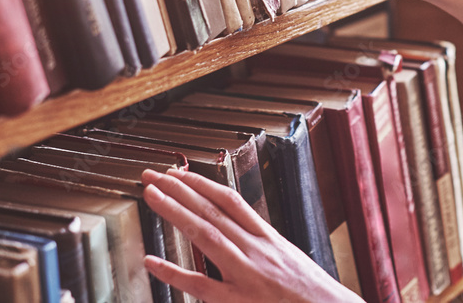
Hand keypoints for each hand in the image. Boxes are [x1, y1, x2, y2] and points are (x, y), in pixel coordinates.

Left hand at [141, 168, 360, 302]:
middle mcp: (256, 249)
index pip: (230, 200)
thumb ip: (262, 243)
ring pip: (205, 235)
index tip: (179, 173)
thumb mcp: (289, 256)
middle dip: (180, 189)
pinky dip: (174, 273)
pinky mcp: (238, 302)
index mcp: (268, 237)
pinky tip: (151, 261)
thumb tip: (238, 229)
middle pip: (212, 211)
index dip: (202, 183)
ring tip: (151, 195)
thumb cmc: (310, 292)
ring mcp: (246, 274)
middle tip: (152, 175)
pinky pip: (201, 285)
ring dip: (175, 212)